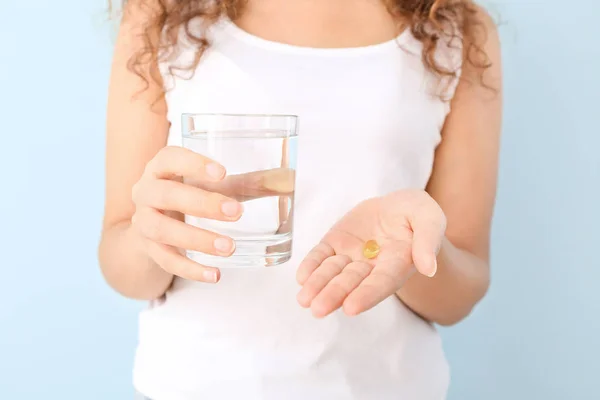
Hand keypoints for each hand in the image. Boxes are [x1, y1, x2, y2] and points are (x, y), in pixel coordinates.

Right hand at [130, 146, 292, 282]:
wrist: (150, 228)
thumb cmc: (188, 196)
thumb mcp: (211, 186)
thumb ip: (244, 183)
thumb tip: (286, 180)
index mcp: (161, 168)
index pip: (170, 158)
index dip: (193, 164)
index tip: (222, 173)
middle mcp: (145, 192)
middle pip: (165, 194)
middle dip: (202, 204)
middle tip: (237, 212)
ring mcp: (142, 221)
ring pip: (162, 230)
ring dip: (197, 239)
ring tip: (229, 247)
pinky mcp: (147, 249)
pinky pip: (165, 261)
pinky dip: (191, 269)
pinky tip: (215, 275)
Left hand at [296, 189, 445, 317]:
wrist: (396, 205)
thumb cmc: (416, 213)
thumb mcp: (429, 217)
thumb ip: (428, 240)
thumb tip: (428, 267)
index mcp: (398, 263)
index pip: (382, 282)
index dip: (367, 295)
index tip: (351, 307)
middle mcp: (372, 265)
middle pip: (353, 282)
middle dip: (335, 294)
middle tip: (318, 309)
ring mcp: (352, 255)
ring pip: (333, 272)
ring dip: (318, 285)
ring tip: (304, 300)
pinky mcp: (335, 243)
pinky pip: (321, 256)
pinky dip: (311, 266)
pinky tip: (302, 278)